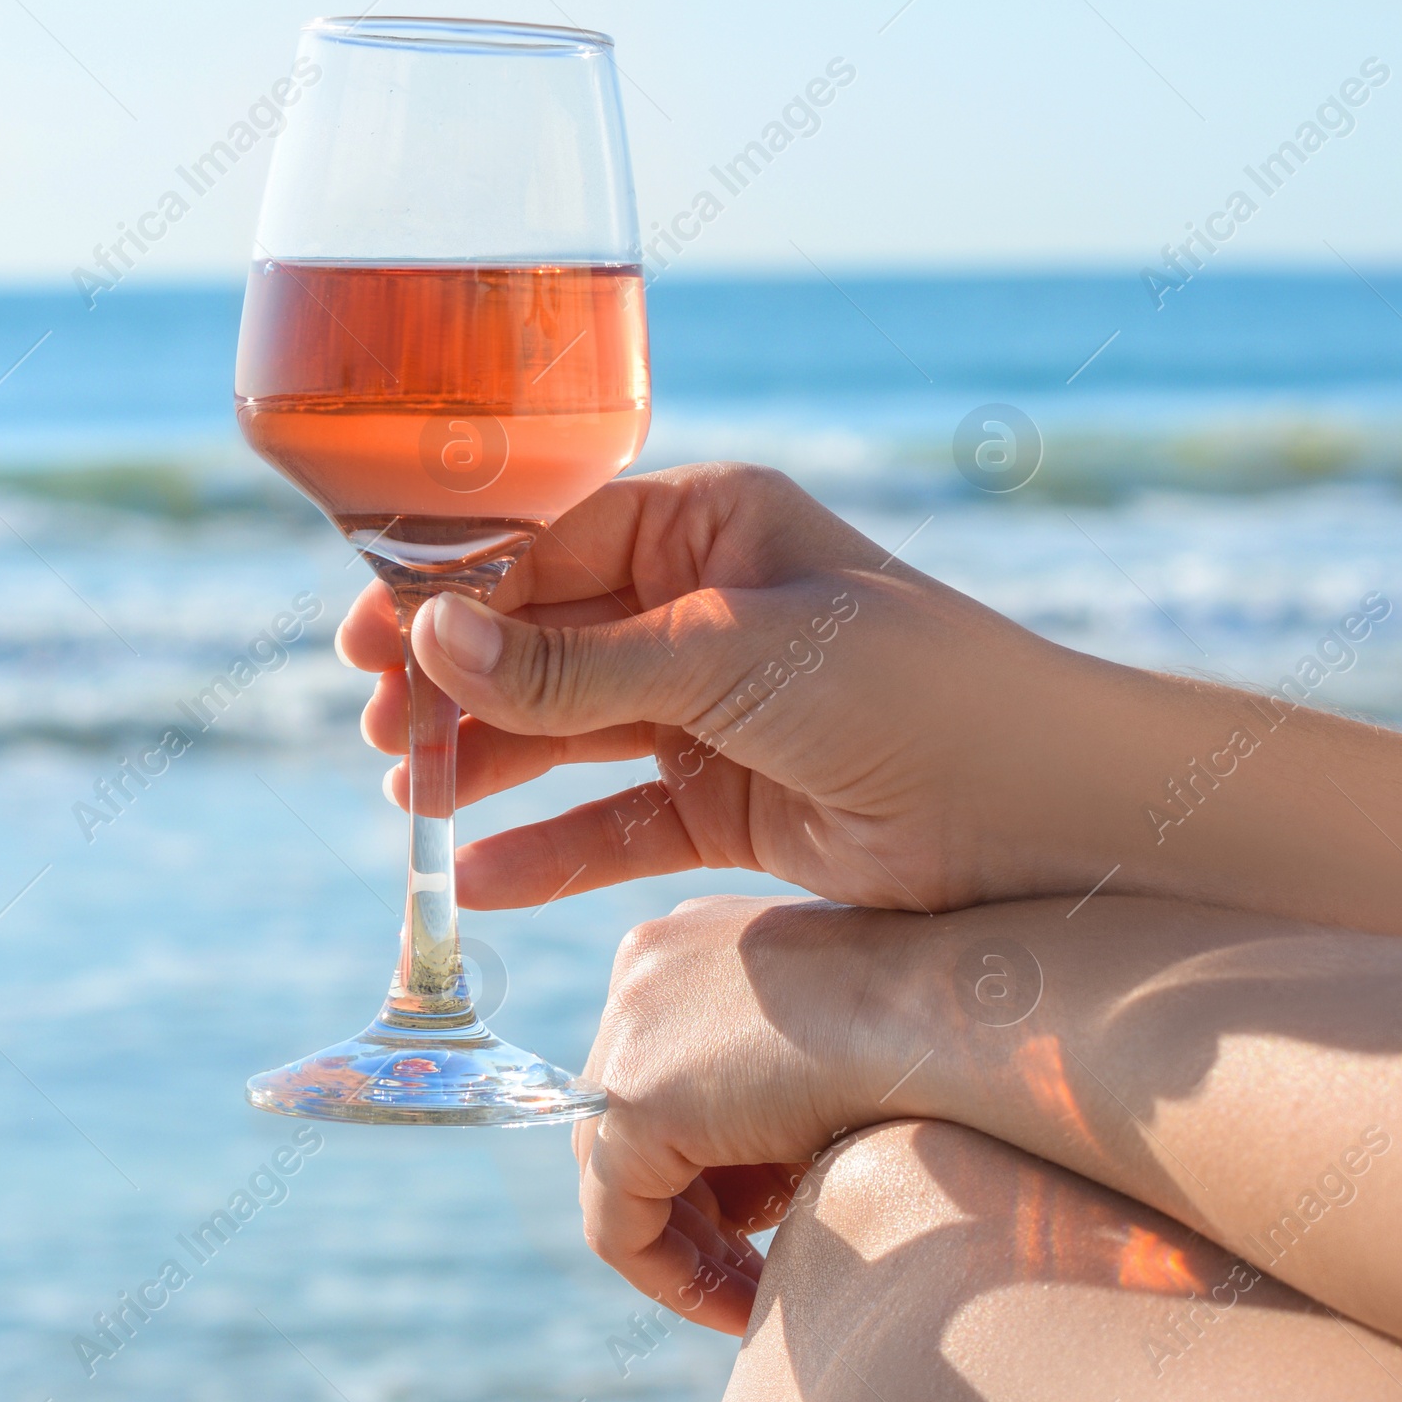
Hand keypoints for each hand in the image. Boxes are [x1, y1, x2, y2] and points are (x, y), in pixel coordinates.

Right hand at [340, 459, 1401, 942]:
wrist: (1039, 813)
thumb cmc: (908, 690)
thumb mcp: (729, 658)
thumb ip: (578, 660)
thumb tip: (430, 639)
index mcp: (716, 523)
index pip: (551, 540)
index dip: (451, 587)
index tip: (363, 632)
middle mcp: (709, 607)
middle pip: (547, 636)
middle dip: (457, 679)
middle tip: (373, 727)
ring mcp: (719, 709)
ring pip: (570, 728)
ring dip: (488, 760)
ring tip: (406, 793)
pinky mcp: (735, 804)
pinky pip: (617, 821)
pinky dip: (550, 848)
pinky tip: (477, 878)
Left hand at [572, 893, 923, 1333]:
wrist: (948, 1010)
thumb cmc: (925, 1027)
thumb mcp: (831, 1043)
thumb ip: (772, 1086)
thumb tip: (748, 1173)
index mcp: (689, 941)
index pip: (663, 1071)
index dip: (709, 1160)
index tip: (765, 1221)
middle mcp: (643, 967)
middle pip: (633, 1121)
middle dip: (695, 1206)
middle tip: (757, 1269)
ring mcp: (627, 1028)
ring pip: (618, 1174)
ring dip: (689, 1246)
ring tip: (760, 1293)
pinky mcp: (632, 1100)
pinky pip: (618, 1220)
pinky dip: (670, 1275)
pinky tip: (741, 1308)